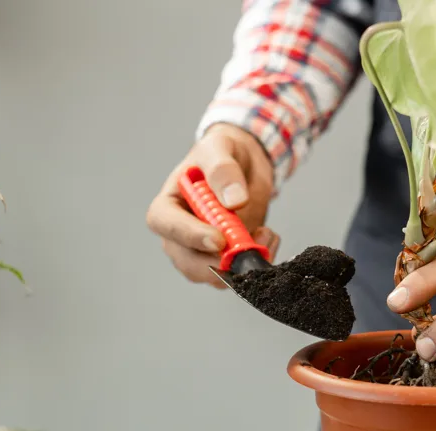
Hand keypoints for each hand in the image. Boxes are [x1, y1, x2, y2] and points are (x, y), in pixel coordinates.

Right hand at [146, 123, 278, 286]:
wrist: (244, 165)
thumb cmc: (222, 154)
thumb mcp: (220, 149)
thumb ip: (223, 171)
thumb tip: (234, 201)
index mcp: (167, 206)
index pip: (168, 227)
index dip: (191, 236)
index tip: (219, 239)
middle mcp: (179, 236)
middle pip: (189, 263)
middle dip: (220, 262)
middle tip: (249, 246)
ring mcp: (201, 252)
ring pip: (214, 276)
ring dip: (242, 264)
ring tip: (265, 235)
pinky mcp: (224, 260)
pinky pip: (237, 274)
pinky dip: (256, 262)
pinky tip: (267, 239)